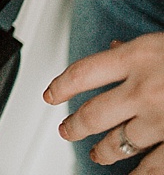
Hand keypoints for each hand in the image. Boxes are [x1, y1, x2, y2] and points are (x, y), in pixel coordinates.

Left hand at [44, 32, 163, 171]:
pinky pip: (154, 164)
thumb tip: (112, 48)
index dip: (60, 86)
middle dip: (75, 126)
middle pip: (93, 113)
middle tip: (66, 130)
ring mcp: (163, 119)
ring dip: (103, 150)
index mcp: (137, 57)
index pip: (82, 74)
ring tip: (96, 153)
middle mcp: (144, 89)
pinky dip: (140, 172)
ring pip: (119, 142)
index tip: (50, 96)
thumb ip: (135, 49)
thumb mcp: (163, 42)